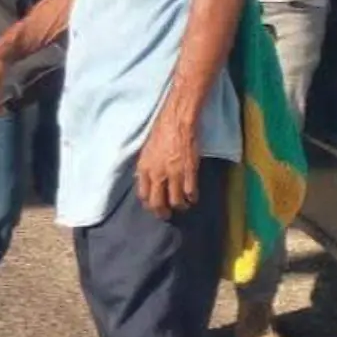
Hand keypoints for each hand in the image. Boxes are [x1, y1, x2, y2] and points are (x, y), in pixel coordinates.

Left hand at [135, 105, 201, 219]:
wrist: (177, 121)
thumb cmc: (161, 131)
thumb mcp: (146, 151)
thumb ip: (146, 168)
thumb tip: (145, 180)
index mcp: (144, 169)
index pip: (143, 196)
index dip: (149, 204)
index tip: (153, 207)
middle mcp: (157, 175)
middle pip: (158, 204)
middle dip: (162, 212)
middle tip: (167, 215)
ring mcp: (174, 174)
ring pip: (176, 202)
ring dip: (180, 207)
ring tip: (183, 206)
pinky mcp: (189, 172)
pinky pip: (190, 193)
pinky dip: (192, 198)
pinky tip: (193, 198)